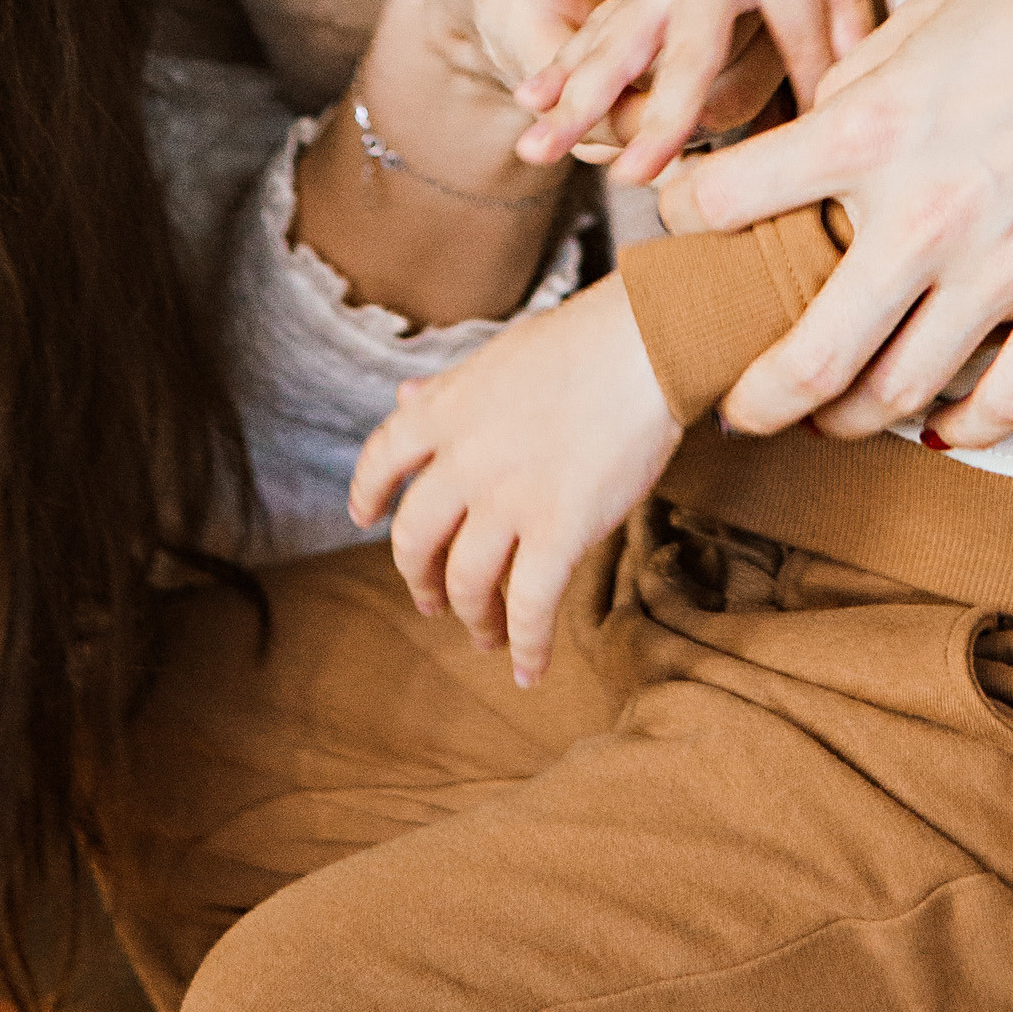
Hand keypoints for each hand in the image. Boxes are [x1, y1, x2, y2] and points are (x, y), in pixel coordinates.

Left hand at [348, 276, 680, 687]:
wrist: (645, 344)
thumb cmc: (581, 342)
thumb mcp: (498, 357)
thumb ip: (447, 388)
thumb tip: (403, 398)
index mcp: (445, 410)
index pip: (381, 458)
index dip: (368, 493)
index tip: (367, 518)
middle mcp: (464, 460)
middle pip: (415, 540)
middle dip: (421, 579)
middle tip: (432, 600)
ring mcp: (508, 498)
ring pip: (466, 583)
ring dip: (473, 619)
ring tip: (485, 635)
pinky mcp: (558, 530)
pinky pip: (528, 607)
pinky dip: (525, 647)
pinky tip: (529, 669)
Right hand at [514, 0, 873, 187]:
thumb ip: (851, 4)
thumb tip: (863, 86)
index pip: (801, 39)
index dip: (812, 96)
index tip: (814, 164)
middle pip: (687, 51)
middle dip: (661, 118)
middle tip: (637, 178)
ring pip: (616, 45)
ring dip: (577, 100)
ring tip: (536, 150)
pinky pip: (595, 28)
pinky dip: (561, 67)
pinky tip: (530, 104)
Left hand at [654, 0, 1012, 449]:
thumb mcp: (933, 18)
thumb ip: (859, 83)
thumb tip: (811, 132)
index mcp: (874, 128)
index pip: (729, 197)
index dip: (683, 218)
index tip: (681, 230)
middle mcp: (927, 213)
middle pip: (808, 358)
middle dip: (755, 397)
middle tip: (737, 403)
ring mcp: (1005, 271)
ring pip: (899, 396)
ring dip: (852, 418)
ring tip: (835, 414)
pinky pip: (1003, 405)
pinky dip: (960, 428)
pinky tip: (940, 421)